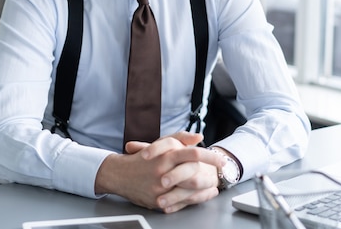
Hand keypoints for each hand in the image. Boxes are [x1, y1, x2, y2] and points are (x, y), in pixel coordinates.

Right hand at [94, 132, 224, 212]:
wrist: (119, 175)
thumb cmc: (143, 158)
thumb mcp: (161, 143)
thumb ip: (180, 138)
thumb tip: (199, 137)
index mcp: (166, 155)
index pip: (194, 154)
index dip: (211, 157)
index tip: (221, 160)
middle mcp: (164, 171)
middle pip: (194, 173)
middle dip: (211, 174)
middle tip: (221, 173)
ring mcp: (160, 188)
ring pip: (190, 190)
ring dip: (206, 188)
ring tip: (214, 185)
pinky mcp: (158, 201)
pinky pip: (182, 203)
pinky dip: (196, 199)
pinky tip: (204, 194)